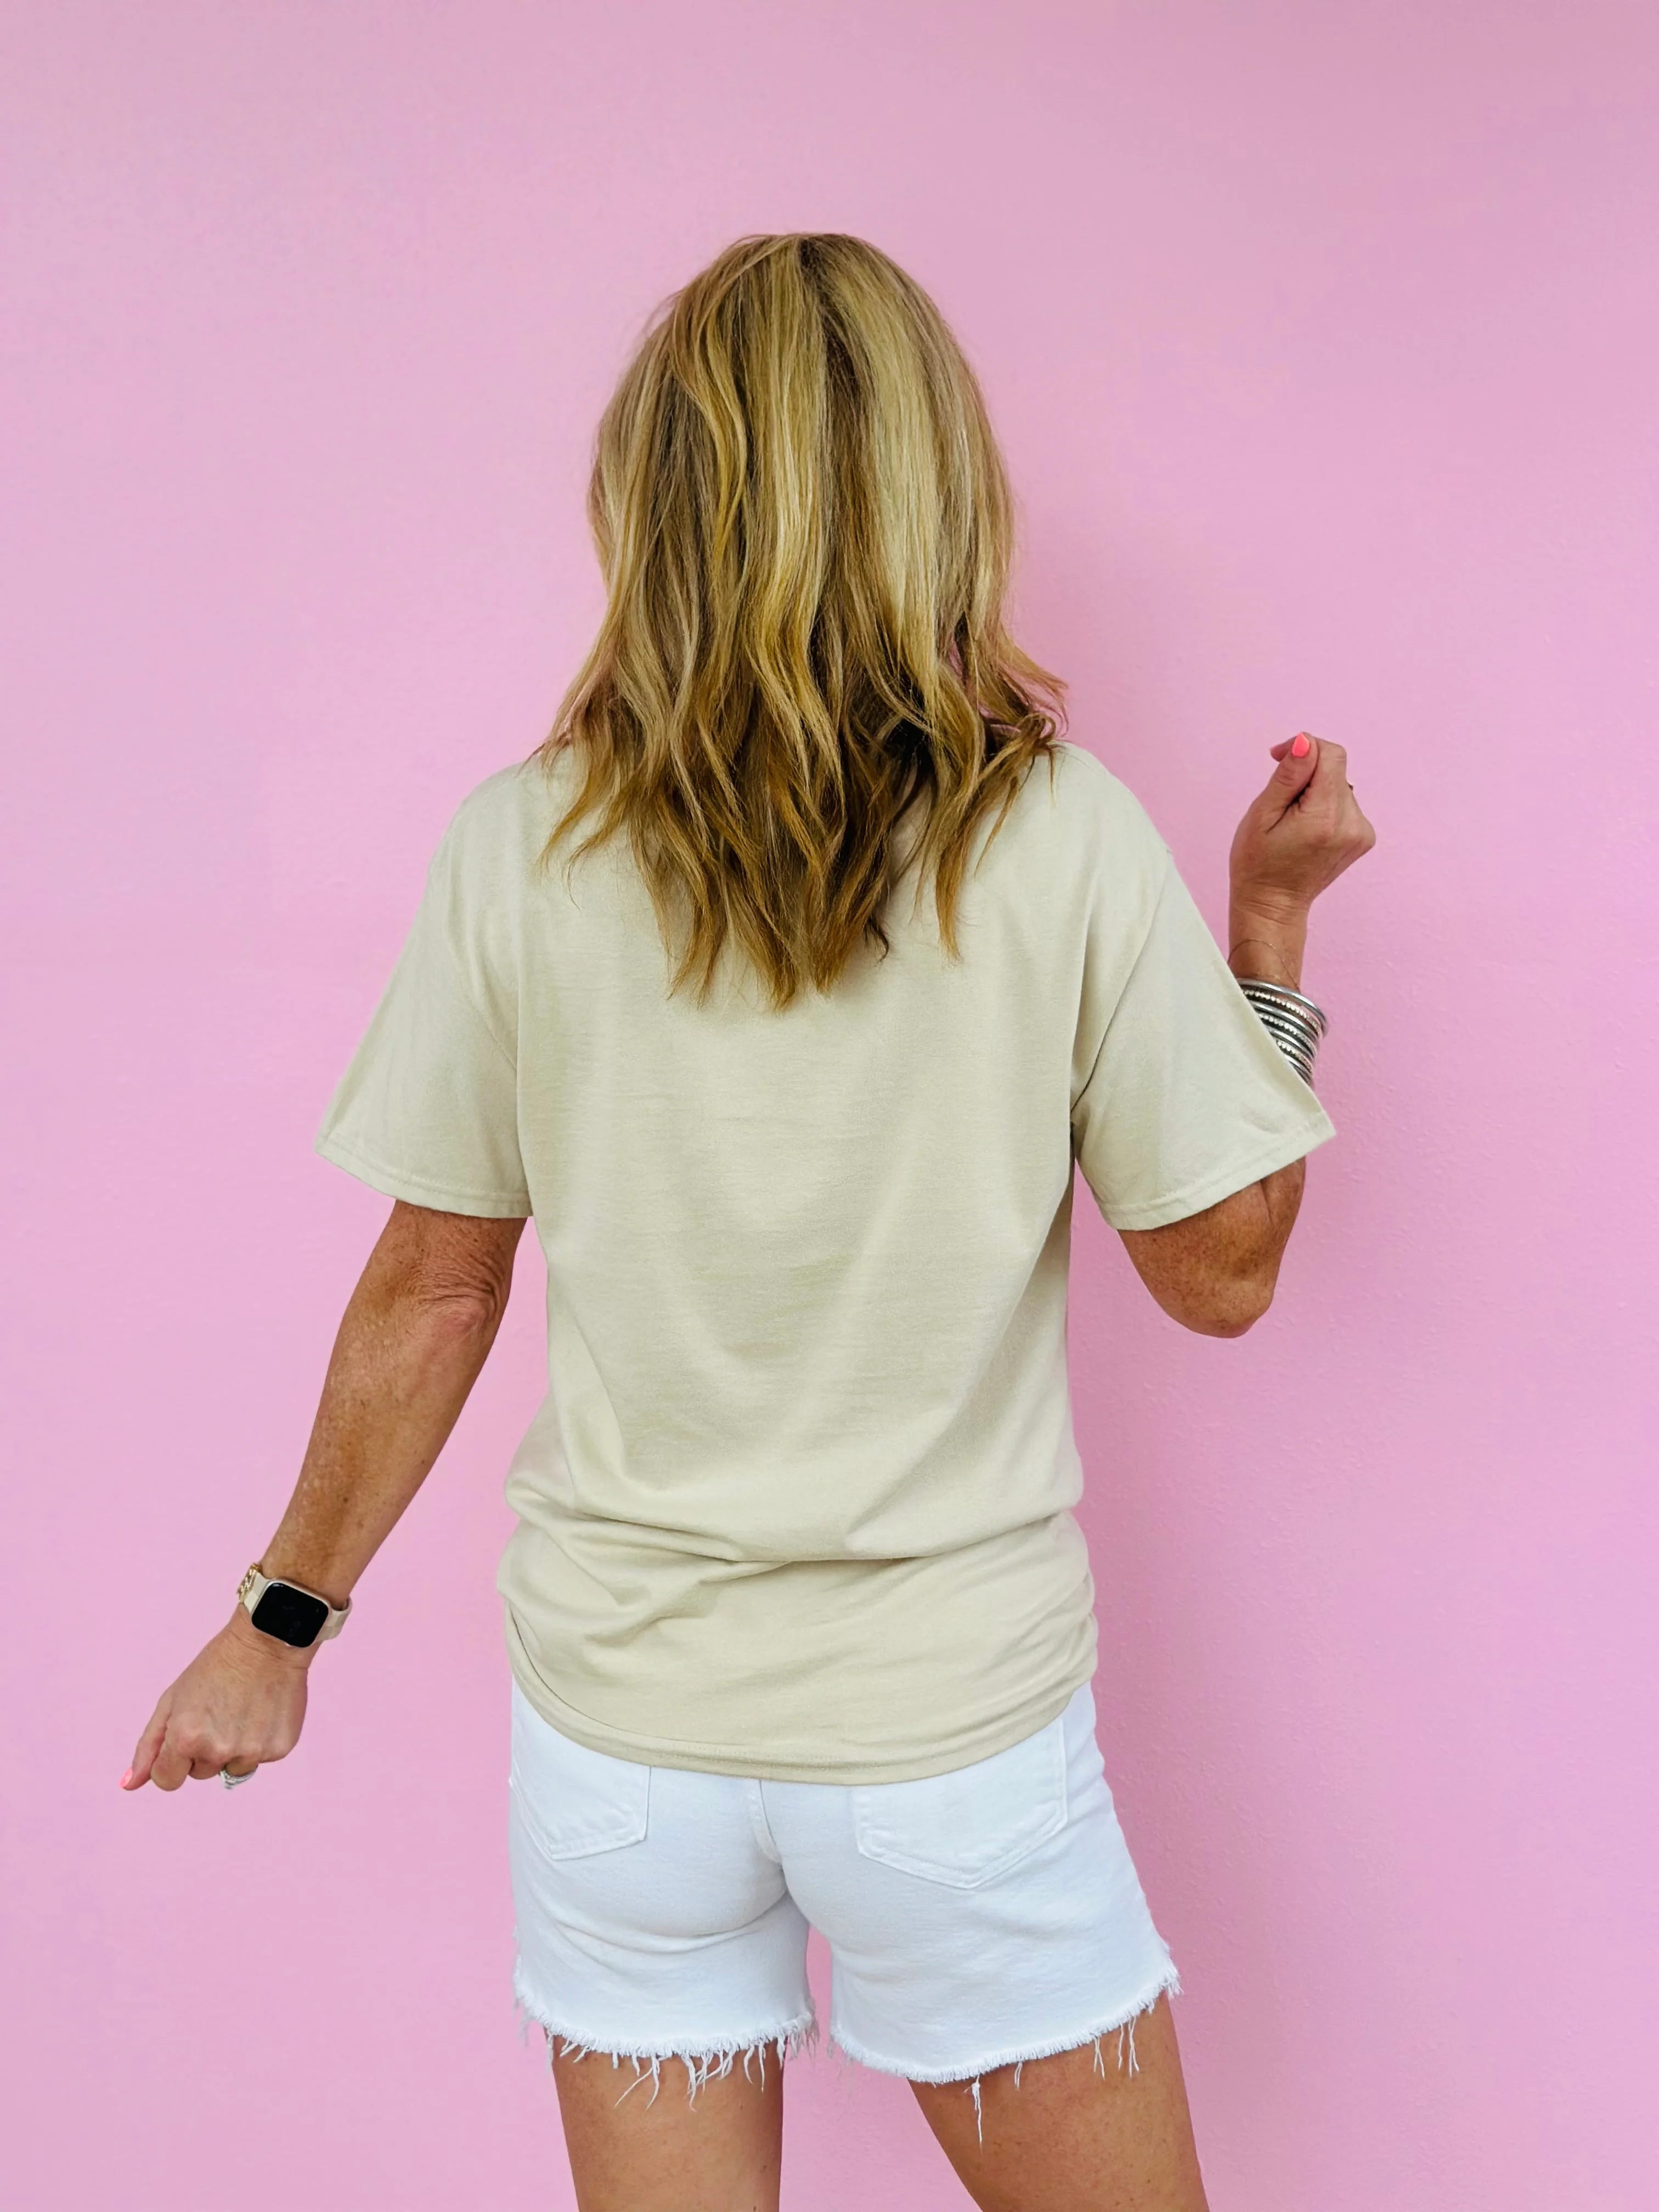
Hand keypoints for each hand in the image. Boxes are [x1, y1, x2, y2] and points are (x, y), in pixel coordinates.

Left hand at [121, 1609, 311, 1792]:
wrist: (268, 1640)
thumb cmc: (216, 1665)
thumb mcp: (173, 1699)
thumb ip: (149, 1745)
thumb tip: (129, 1785)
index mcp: (185, 1738)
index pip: (167, 1780)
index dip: (172, 1760)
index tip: (185, 1736)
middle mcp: (217, 1750)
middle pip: (200, 1773)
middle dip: (204, 1749)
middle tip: (218, 1712)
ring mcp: (251, 1752)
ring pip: (231, 1769)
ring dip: (233, 1748)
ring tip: (242, 1710)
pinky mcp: (279, 1749)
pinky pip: (260, 1760)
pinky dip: (259, 1740)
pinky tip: (262, 1711)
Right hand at [1229, 731, 1374, 924]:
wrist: (1273, 906)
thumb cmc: (1258, 864)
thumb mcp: (1261, 815)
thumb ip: (1287, 776)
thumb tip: (1305, 742)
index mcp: (1326, 817)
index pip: (1331, 754)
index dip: (1304, 748)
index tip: (1277, 757)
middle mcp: (1352, 823)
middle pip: (1335, 769)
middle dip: (1306, 774)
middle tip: (1280, 802)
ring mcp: (1362, 832)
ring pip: (1339, 784)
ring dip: (1315, 790)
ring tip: (1292, 820)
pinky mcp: (1363, 837)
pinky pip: (1344, 802)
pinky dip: (1325, 805)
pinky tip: (1307, 828)